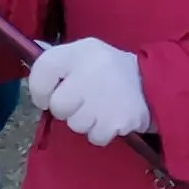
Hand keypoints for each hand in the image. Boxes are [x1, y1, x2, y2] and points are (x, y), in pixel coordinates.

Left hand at [25, 37, 150, 143]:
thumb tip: (32, 52)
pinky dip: (101, 132)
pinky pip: (94, 137)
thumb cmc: (110, 70)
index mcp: (81, 51)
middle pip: (58, 105)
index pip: (43, 70)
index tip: (47, 95)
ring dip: (85, 121)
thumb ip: (58, 57)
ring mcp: (105, 97)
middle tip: (81, 102)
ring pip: (75, 124)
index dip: (39, 89)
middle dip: (66, 109)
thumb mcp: (87, 53)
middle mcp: (91, 71)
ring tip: (101, 107)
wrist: (155, 82)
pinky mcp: (119, 119)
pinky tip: (111, 117)